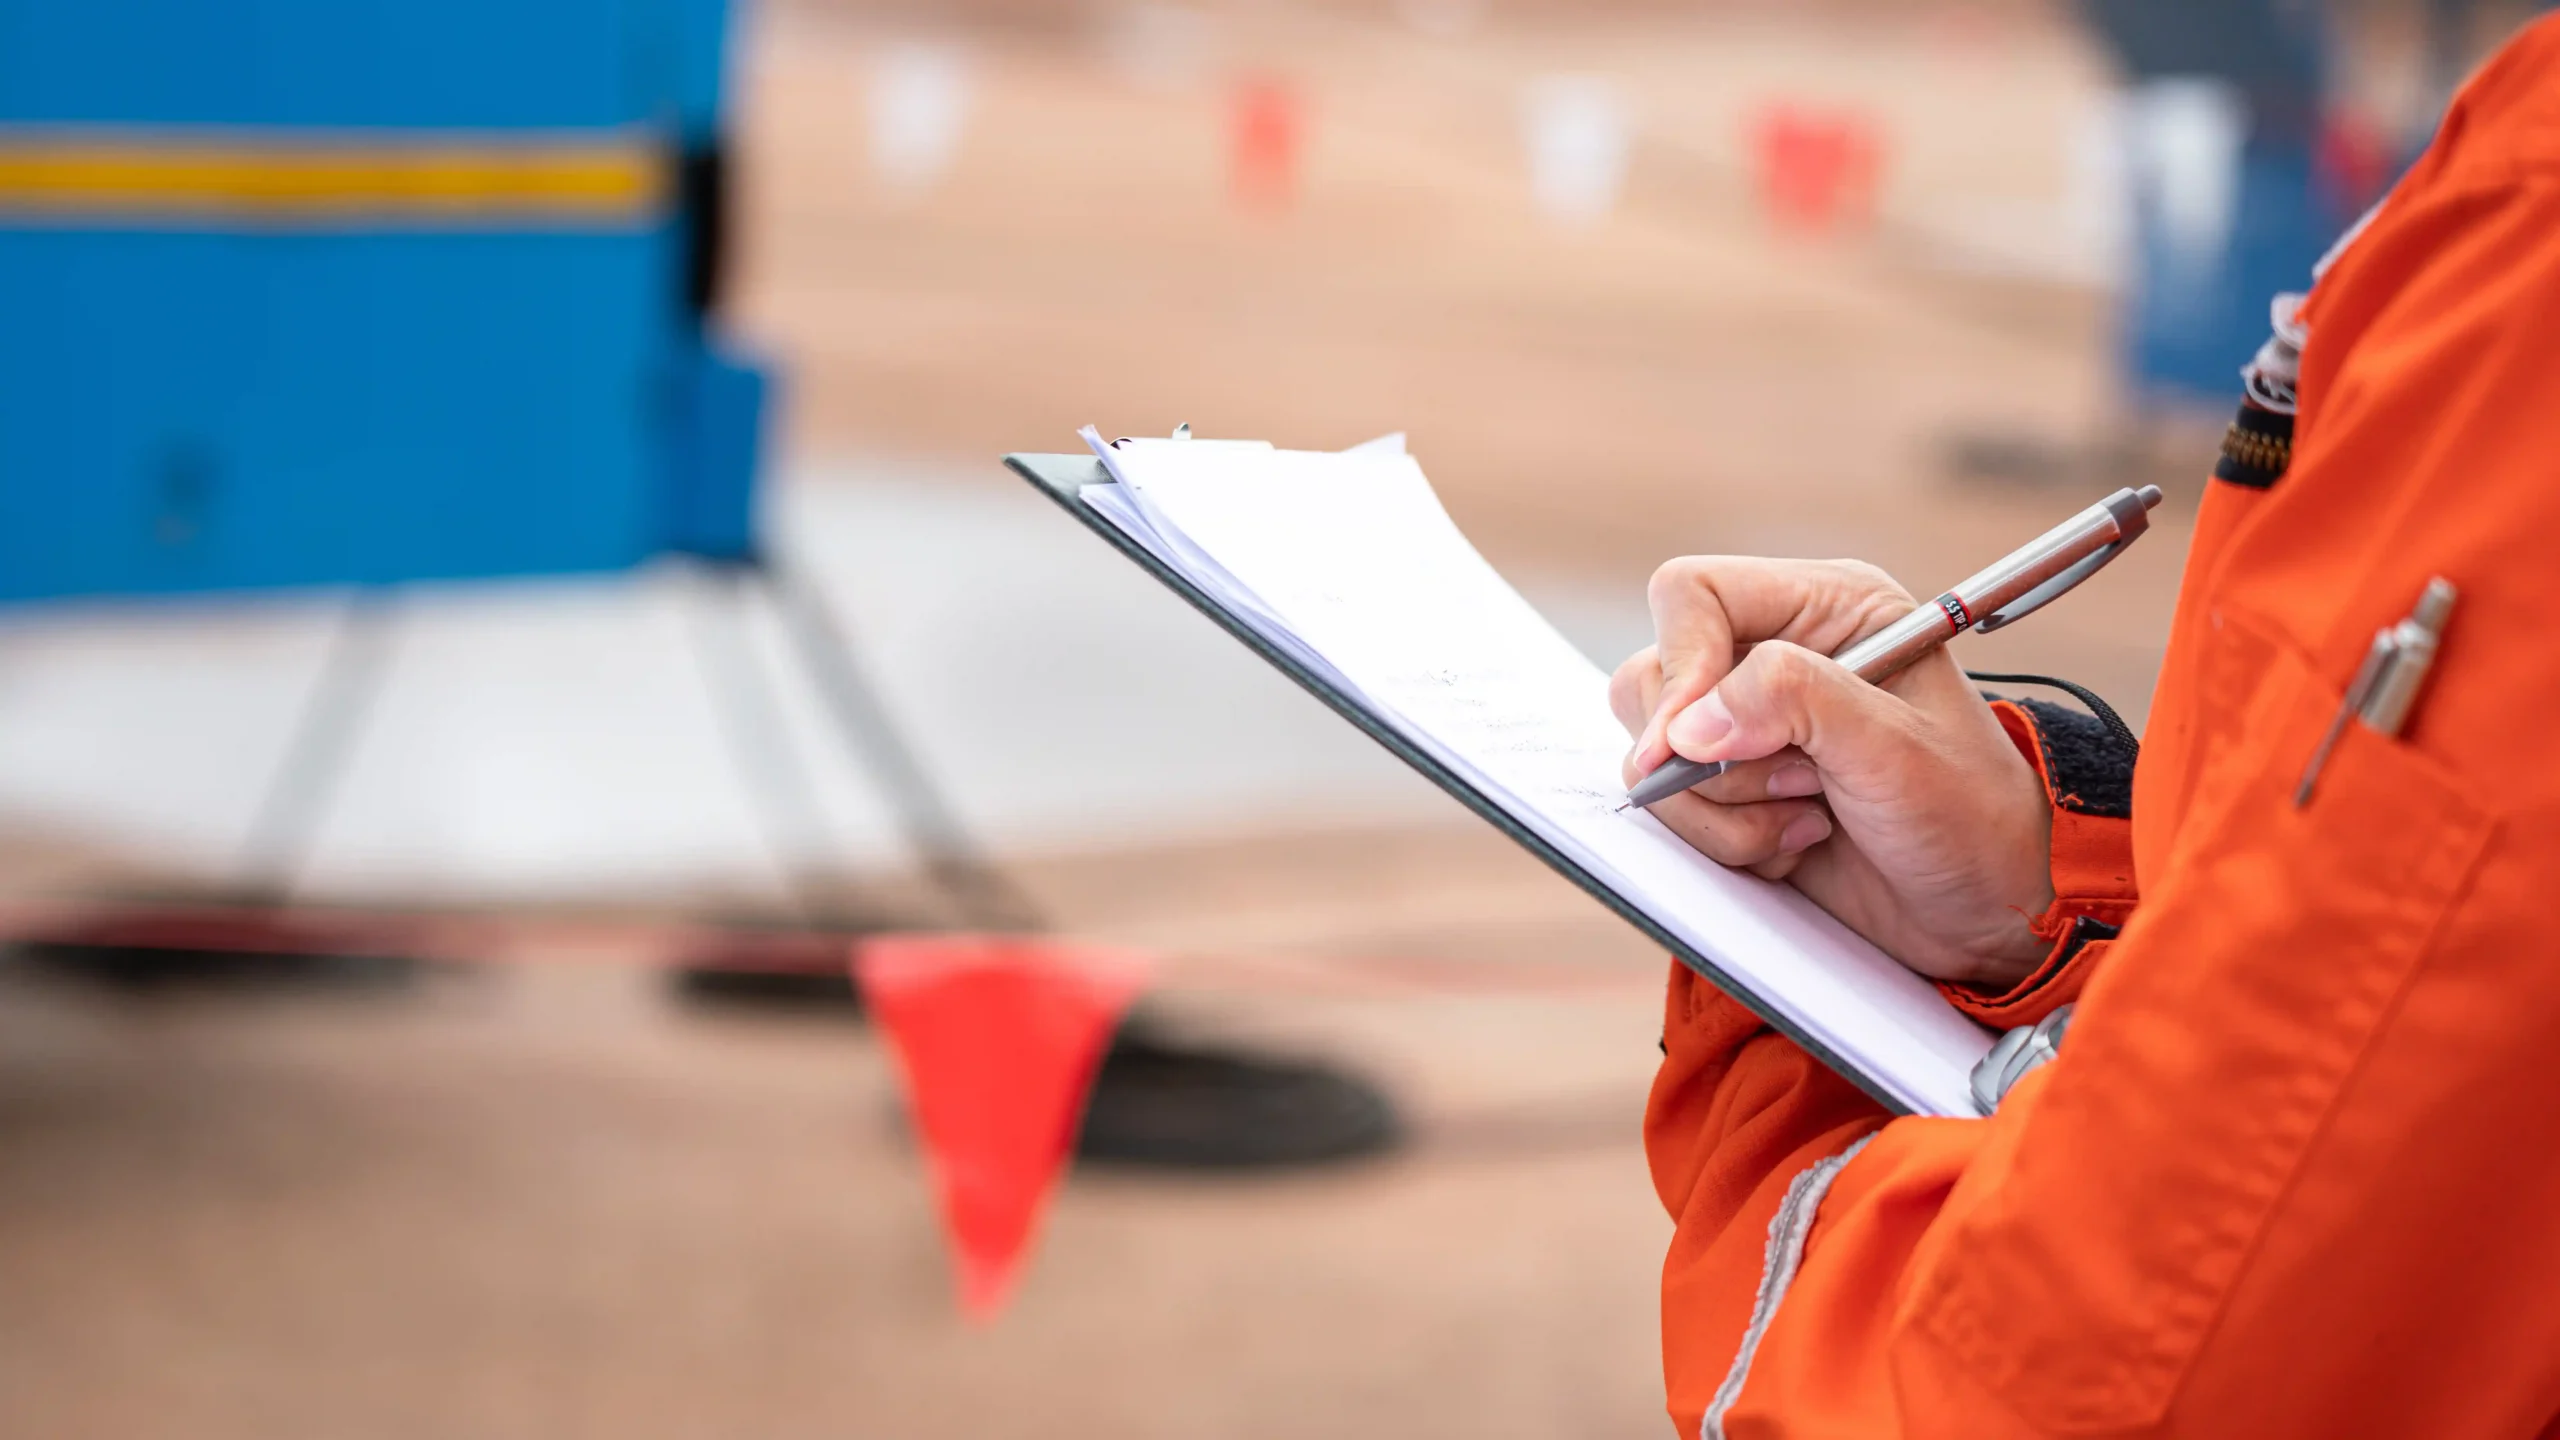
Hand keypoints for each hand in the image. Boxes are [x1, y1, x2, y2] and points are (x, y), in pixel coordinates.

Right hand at [1610, 556, 2055, 988]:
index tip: (1690, 740)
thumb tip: (1688, 723)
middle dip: (1717, 756)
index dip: (1681, 664)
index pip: (1693, 597)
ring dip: (1723, 806)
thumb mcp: (1893, 744)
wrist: (1988, 905)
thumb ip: (1792, 701)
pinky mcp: (1731, 790)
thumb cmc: (1968, 811)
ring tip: (1809, 817)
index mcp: (1823, 607)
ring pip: (1652, 753)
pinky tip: (1796, 843)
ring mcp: (1746, 727)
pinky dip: (1724, 840)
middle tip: (1803, 782)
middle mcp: (1774, 655)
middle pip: (1654, 679)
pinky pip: (1670, 809)